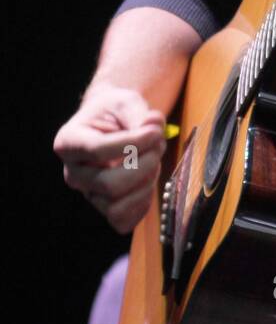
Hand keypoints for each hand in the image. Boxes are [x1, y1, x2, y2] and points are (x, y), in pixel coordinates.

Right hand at [54, 86, 166, 233]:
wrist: (113, 123)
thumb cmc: (115, 111)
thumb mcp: (125, 102)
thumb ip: (139, 114)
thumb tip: (154, 126)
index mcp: (68, 143)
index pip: (98, 150)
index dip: (133, 143)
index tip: (155, 131)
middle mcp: (73, 173)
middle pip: (109, 184)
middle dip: (145, 165)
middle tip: (159, 145)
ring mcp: (88, 194)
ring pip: (116, 207)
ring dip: (146, 184)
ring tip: (154, 161)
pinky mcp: (105, 209)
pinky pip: (124, 221)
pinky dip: (143, 203)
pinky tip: (148, 180)